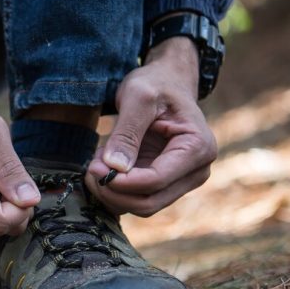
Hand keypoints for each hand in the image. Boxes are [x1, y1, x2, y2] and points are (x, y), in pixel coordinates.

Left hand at [86, 37, 216, 216]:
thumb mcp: (138, 97)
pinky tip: (106, 165)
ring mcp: (181, 182)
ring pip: (140, 206)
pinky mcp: (165, 185)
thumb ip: (126, 132)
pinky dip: (115, 189)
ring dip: (111, 191)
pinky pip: (135, 200)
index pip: (156, 181)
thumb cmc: (156, 84)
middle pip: (149, 202)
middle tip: (91, 165)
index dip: (121, 182)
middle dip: (113, 189)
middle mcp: (196, 171)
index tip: (94, 167)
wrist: (166, 82)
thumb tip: (115, 168)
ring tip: (99, 159)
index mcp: (198, 148)